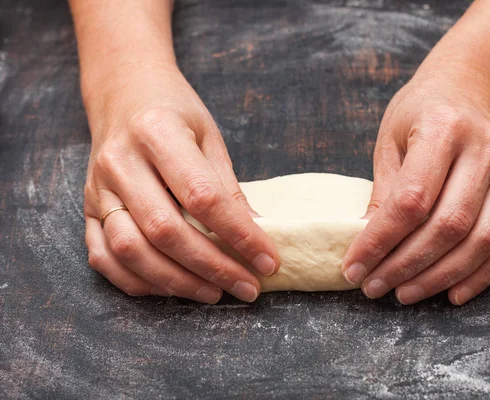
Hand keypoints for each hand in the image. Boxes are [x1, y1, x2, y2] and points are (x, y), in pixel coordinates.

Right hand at [83, 63, 278, 302]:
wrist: (122, 92)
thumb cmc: (173, 111)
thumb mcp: (209, 136)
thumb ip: (227, 186)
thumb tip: (256, 236)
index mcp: (157, 133)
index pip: (203, 196)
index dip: (240, 234)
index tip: (268, 260)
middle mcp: (120, 162)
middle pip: (165, 230)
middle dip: (212, 267)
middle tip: (247, 287)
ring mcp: (97, 188)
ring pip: (131, 250)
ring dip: (177, 282)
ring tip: (215, 293)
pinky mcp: (86, 208)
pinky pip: (103, 257)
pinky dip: (139, 282)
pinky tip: (172, 288)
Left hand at [343, 75, 489, 304]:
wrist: (469, 90)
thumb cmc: (420, 112)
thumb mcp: (390, 140)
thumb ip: (384, 191)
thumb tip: (366, 244)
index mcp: (443, 129)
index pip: (411, 199)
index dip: (380, 240)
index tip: (354, 266)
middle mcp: (483, 151)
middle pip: (448, 225)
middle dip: (406, 265)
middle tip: (374, 286)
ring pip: (480, 240)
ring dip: (438, 276)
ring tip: (403, 293)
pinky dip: (478, 275)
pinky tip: (450, 293)